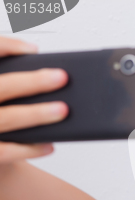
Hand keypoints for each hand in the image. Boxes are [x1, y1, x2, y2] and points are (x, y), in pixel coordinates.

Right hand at [0, 35, 67, 164]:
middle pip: (1, 88)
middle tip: (61, 78)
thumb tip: (50, 76)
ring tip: (62, 110)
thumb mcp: (1, 94)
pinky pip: (7, 151)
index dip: (6, 47)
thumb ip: (12, 84)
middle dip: (31, 82)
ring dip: (37, 114)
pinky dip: (31, 148)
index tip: (33, 50)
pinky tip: (50, 145)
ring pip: (6, 118)